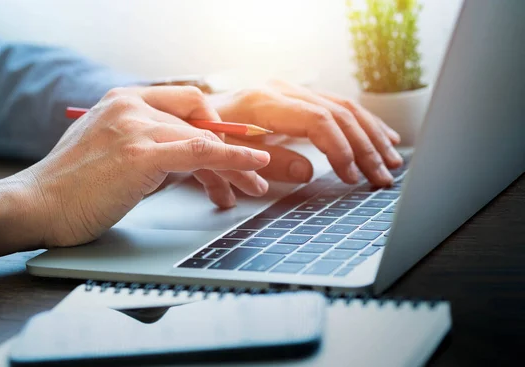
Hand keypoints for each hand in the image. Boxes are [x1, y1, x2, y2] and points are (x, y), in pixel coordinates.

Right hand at [19, 86, 269, 246]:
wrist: (35, 205)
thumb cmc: (71, 188)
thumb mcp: (110, 152)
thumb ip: (146, 145)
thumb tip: (187, 159)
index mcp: (123, 100)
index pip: (185, 104)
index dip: (215, 126)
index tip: (233, 147)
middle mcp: (131, 105)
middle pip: (200, 123)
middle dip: (230, 151)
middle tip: (251, 175)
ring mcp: (136, 126)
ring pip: (204, 140)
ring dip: (234, 165)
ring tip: (252, 186)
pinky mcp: (141, 152)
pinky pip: (200, 151)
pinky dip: (232, 159)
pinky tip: (252, 166)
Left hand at [208, 80, 402, 185]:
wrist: (193, 117)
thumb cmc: (207, 138)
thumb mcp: (229, 156)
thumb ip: (266, 163)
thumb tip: (308, 171)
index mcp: (264, 102)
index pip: (317, 120)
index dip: (339, 149)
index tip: (351, 176)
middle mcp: (282, 91)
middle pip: (337, 114)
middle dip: (365, 147)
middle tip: (383, 177)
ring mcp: (292, 93)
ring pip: (343, 108)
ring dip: (372, 136)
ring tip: (393, 161)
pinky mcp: (297, 99)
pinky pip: (338, 108)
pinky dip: (363, 125)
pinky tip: (382, 139)